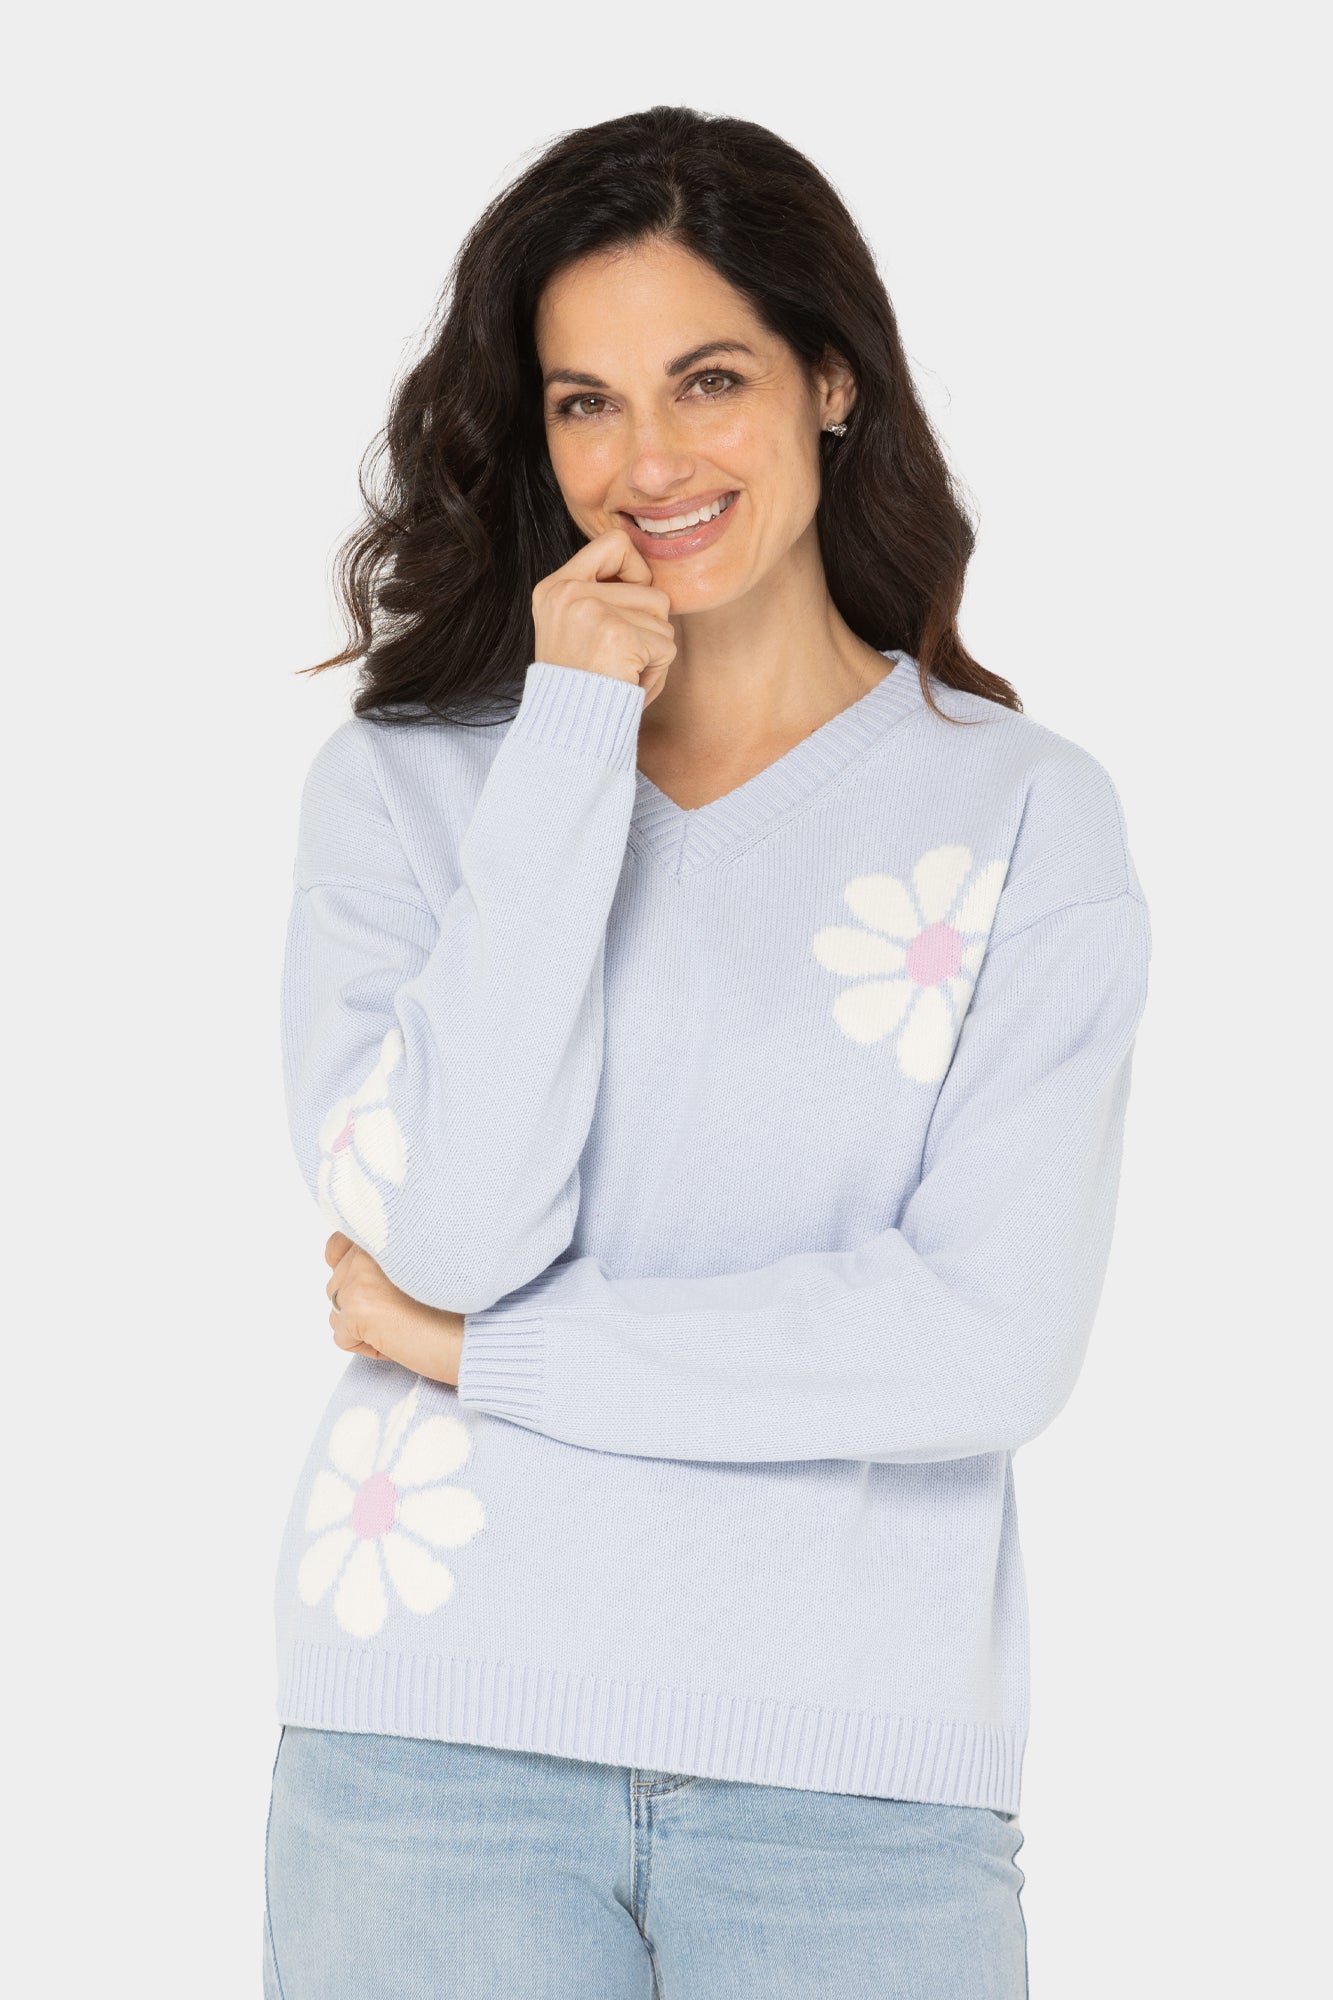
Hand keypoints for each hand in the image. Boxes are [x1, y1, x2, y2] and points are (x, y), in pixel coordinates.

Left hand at [324, 1233, 465, 1386]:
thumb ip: (389, 1251)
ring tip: (405, 1323)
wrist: (484, 1330)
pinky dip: (369, 1346)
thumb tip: (348, 1263)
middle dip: (363, 1302)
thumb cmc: (468, 1300)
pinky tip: (402, 1339)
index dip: (358, 1273)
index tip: (383, 1289)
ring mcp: (358, 1276)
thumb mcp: (425, 1259)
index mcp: (385, 1227)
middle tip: (404, 1309)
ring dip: (364, 1324)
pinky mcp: (357, 1308)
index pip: (339, 1245)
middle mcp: (368, 1244)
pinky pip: (343, 1337)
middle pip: (337, 1282)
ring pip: (337, 1311)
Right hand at [532, 528, 675, 706]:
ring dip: (653, 652)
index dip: (636, 571)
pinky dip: (656, 671)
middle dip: (647, 629)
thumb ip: (603, 597)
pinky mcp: (617, 634)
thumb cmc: (581, 687)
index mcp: (554, 587)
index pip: (615, 544)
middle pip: (651, 590)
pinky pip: (666, 645)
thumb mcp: (575, 629)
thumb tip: (650, 576)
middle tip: (618, 659)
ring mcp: (590, 610)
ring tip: (622, 672)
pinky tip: (628, 683)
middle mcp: (567, 592)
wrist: (568, 730)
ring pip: (662, 618)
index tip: (627, 607)